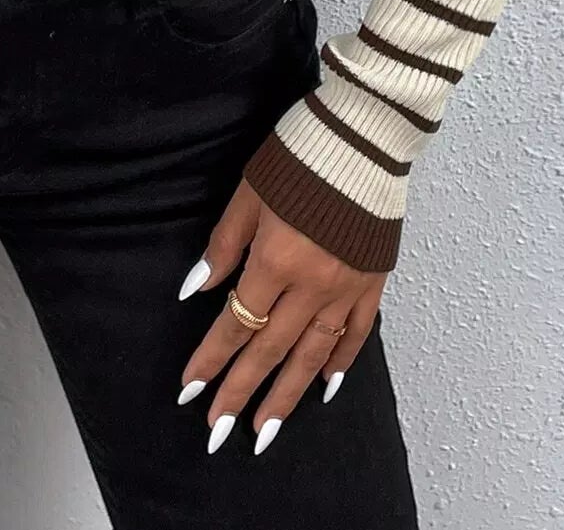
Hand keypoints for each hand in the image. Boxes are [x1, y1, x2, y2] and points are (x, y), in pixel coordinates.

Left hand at [176, 178, 389, 454]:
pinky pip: (357, 332)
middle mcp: (312, 284)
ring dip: (287, 394)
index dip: (212, 358)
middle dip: (241, 391)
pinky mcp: (373, 280)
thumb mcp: (249, 191)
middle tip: (219, 430)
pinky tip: (325, 386)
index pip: (237, 322)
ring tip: (266, 428)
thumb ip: (225, 244)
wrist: (364, 132)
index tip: (190, 391)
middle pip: (271, 348)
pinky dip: (340, 362)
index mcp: (276, 260)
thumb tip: (199, 288)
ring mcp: (347, 286)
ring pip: (313, 353)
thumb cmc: (299, 153)